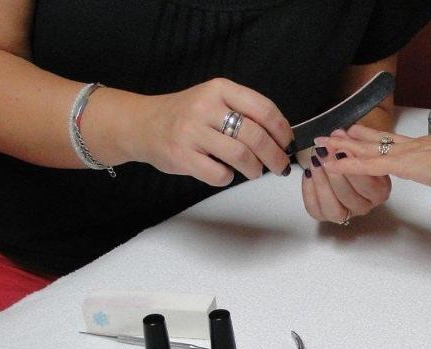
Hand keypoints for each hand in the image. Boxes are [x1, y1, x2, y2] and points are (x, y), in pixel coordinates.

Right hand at [131, 78, 292, 185]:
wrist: (142, 124)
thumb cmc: (185, 116)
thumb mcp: (213, 100)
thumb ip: (243, 112)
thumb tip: (280, 139)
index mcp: (220, 89)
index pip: (264, 109)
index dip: (282, 131)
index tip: (288, 144)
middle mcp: (206, 107)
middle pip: (256, 136)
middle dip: (275, 156)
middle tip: (281, 166)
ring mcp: (192, 132)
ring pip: (241, 156)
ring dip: (255, 169)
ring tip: (254, 171)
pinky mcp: (182, 156)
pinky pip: (219, 174)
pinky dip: (228, 178)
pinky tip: (224, 173)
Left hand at [301, 129, 391, 224]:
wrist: (340, 162)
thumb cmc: (353, 156)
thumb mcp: (358, 147)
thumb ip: (351, 142)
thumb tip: (338, 134)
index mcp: (379, 192)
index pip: (369, 185)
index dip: (353, 167)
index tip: (341, 149)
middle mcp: (365, 206)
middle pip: (350, 197)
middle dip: (336, 174)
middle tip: (325, 153)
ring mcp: (345, 214)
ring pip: (333, 207)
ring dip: (322, 182)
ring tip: (315, 160)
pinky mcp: (325, 215)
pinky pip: (315, 209)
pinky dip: (309, 191)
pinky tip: (308, 173)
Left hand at [319, 124, 430, 224]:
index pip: (399, 144)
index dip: (382, 140)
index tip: (371, 136)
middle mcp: (415, 147)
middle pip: (378, 141)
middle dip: (358, 138)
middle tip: (340, 132)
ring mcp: (406, 154)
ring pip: (367, 149)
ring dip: (345, 147)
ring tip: (325, 142)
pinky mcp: (401, 163)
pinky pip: (367, 164)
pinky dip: (347, 164)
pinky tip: (332, 162)